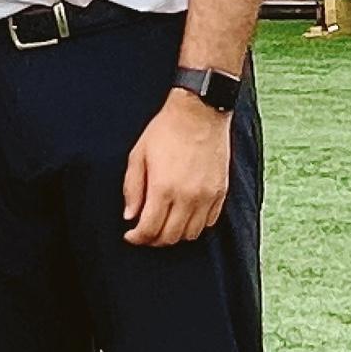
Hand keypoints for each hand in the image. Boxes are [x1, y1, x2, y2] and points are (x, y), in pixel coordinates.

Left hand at [122, 90, 232, 245]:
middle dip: (154, 239)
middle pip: (170, 237)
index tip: (130, 235)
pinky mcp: (221, 192)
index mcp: (163, 188)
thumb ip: (132, 188)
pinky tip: (184, 215)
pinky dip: (195, 225)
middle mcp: (187, 197)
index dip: (137, 238)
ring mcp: (206, 196)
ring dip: (175, 234)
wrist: (199, 112)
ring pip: (191, 234)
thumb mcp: (138, 155)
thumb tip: (130, 216)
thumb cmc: (166, 130)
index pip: (149, 230)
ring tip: (165, 224)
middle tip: (145, 232)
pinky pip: (209, 222)